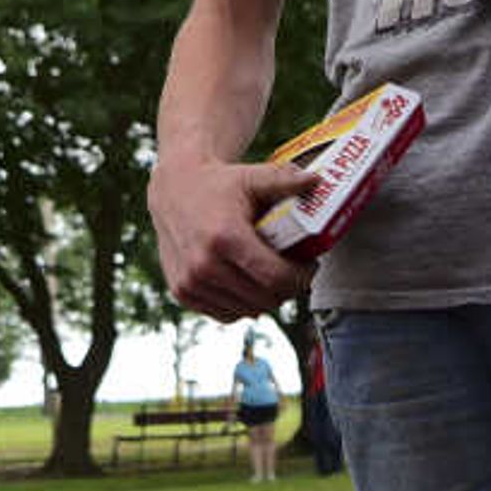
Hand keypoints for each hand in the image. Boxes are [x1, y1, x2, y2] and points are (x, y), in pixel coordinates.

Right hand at [146, 149, 317, 320]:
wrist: (173, 189)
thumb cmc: (217, 184)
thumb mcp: (252, 176)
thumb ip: (286, 180)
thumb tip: (317, 180)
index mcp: (225, 237)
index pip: (276, 278)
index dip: (301, 277)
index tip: (310, 266)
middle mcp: (204, 264)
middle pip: (265, 298)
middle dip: (288, 289)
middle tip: (296, 272)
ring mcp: (191, 282)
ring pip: (247, 311)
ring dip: (266, 299)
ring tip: (273, 278)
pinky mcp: (182, 292)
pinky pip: (225, 314)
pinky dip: (242, 305)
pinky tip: (249, 285)